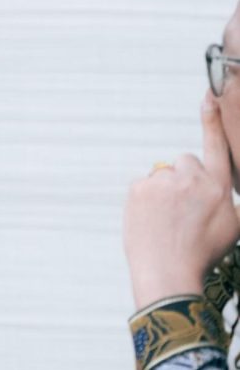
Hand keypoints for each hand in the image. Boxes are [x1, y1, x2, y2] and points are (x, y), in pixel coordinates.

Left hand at [124, 92, 239, 306]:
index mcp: (218, 186)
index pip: (216, 145)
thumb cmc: (202, 255)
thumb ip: (231, 203)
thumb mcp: (233, 229)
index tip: (208, 96)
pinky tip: (152, 221)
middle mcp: (191, 178)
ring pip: (162, 177)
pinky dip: (145, 200)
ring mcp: (163, 182)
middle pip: (185, 163)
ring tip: (166, 222)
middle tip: (182, 211)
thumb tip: (223, 195)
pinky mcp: (139, 188)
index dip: (212, 119)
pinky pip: (143, 187)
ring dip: (163, 192)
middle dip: (183, 180)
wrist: (167, 273)